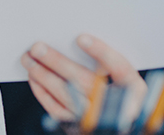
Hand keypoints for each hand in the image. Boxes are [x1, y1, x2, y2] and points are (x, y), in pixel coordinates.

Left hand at [21, 34, 146, 125]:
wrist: (107, 125)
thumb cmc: (113, 95)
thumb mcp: (120, 80)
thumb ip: (105, 64)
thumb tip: (72, 40)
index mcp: (135, 92)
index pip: (122, 71)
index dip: (103, 54)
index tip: (81, 38)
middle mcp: (118, 109)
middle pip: (85, 82)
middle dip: (57, 62)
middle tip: (37, 47)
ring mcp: (96, 121)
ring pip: (66, 95)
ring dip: (43, 74)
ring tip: (28, 58)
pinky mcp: (77, 128)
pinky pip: (56, 109)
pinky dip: (42, 91)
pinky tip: (34, 77)